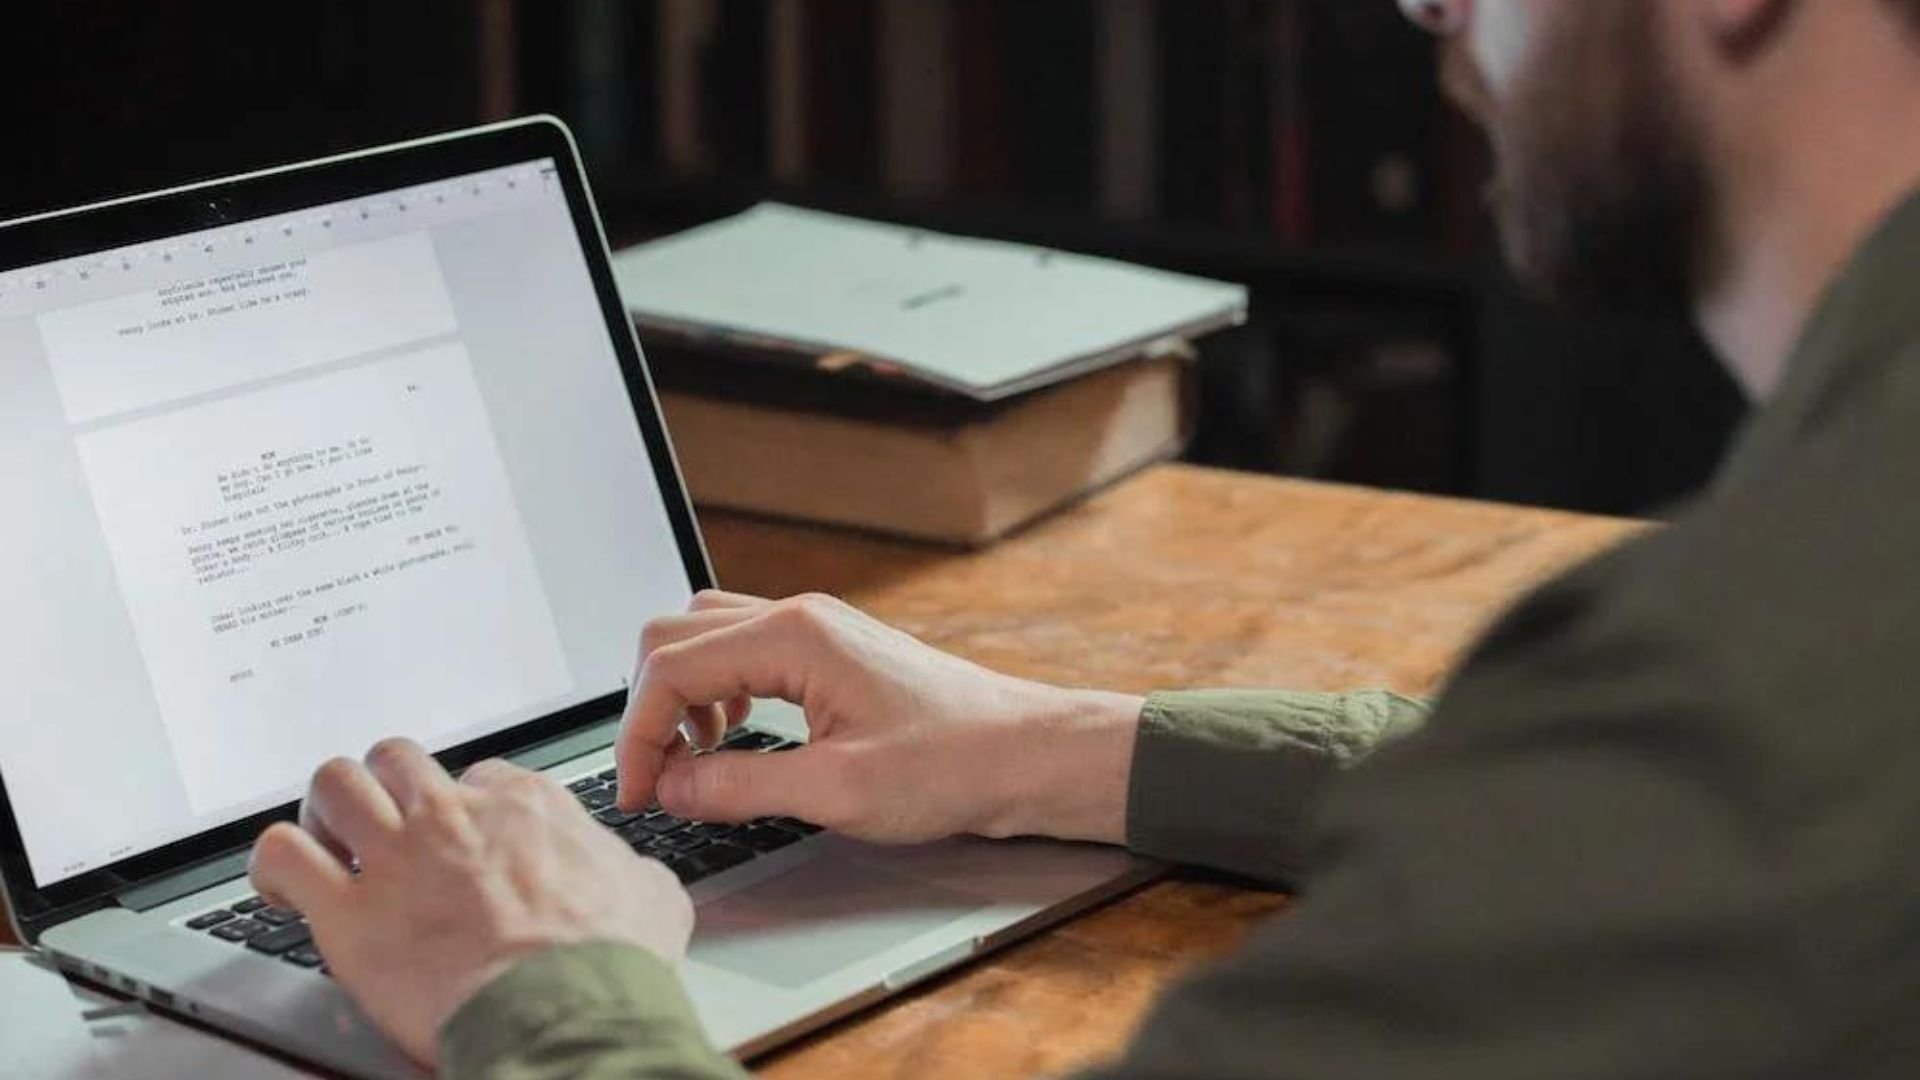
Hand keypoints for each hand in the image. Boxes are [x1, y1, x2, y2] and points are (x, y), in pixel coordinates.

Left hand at [248, 739, 692, 1066]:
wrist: (569, 1012)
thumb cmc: (610, 961)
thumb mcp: (651, 892)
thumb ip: (625, 866)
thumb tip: (632, 875)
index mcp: (524, 805)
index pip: (479, 774)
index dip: (467, 807)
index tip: (462, 836)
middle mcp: (454, 814)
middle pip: (395, 759)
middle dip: (385, 787)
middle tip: (385, 823)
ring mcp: (397, 857)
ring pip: (333, 784)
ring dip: (326, 811)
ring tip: (329, 842)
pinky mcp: (349, 914)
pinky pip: (282, 856)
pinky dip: (275, 866)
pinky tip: (285, 886)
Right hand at [616, 590, 1144, 844]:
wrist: (1026, 754)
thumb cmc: (952, 764)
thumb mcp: (836, 792)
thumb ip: (739, 786)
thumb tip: (670, 788)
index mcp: (793, 638)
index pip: (670, 668)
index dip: (638, 736)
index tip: (639, 795)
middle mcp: (798, 618)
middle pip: (672, 637)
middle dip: (648, 709)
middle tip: (656, 780)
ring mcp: (815, 631)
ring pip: (705, 638)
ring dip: (681, 696)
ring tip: (694, 761)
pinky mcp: (830, 654)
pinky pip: (744, 651)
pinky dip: (718, 692)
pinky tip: (735, 738)